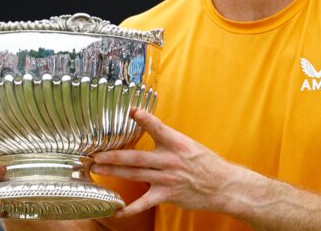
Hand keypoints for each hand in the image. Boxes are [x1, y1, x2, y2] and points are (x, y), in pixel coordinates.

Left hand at [91, 109, 233, 217]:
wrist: (223, 185)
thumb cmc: (205, 163)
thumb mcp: (188, 144)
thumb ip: (167, 139)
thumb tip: (146, 126)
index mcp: (177, 143)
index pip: (158, 128)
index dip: (144, 119)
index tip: (131, 111)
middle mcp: (170, 160)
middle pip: (137, 157)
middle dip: (115, 156)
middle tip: (97, 154)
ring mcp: (168, 178)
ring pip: (136, 175)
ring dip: (115, 173)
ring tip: (98, 170)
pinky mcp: (167, 194)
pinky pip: (145, 203)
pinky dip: (130, 208)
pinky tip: (116, 210)